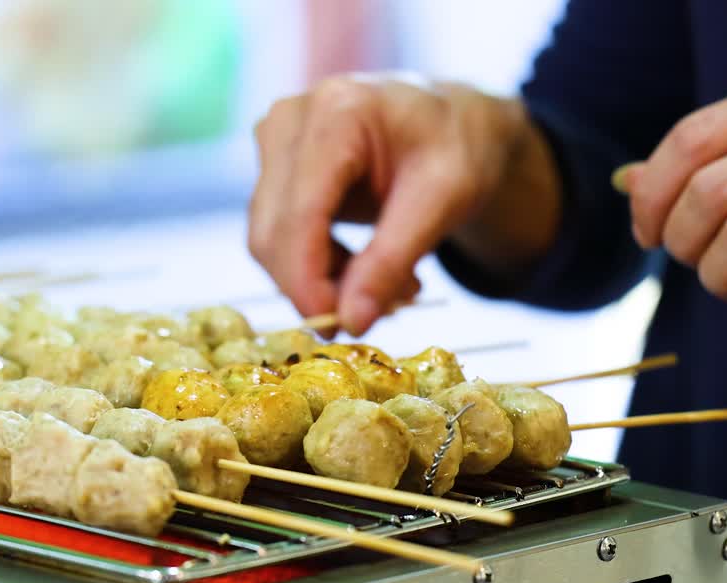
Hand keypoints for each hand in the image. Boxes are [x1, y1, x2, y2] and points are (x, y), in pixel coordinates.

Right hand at [248, 75, 526, 334]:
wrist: (451, 120)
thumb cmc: (456, 148)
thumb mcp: (444, 202)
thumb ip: (392, 261)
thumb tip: (352, 321)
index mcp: (338, 112)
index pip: (301, 213)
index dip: (308, 279)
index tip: (338, 326)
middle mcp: (291, 118)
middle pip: (275, 231)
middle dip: (315, 287)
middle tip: (377, 313)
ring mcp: (274, 137)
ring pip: (269, 239)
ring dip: (317, 279)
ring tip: (386, 285)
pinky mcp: (272, 162)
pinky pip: (277, 234)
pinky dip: (315, 265)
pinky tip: (363, 267)